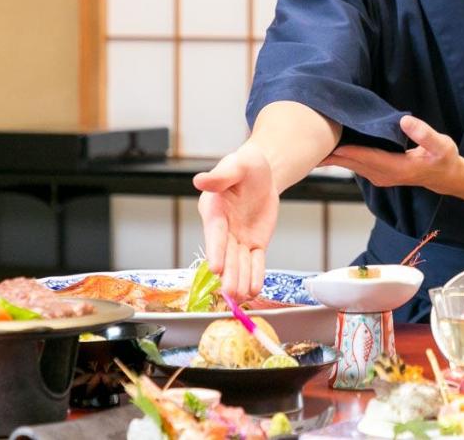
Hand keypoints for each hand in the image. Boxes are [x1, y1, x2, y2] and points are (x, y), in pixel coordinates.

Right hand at [193, 144, 278, 300]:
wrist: (263, 173)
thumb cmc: (246, 166)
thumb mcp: (237, 164)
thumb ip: (221, 175)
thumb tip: (200, 180)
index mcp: (215, 210)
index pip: (215, 233)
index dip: (216, 250)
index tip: (216, 267)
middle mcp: (224, 228)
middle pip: (227, 253)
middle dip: (229, 273)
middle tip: (230, 291)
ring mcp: (239, 238)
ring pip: (240, 262)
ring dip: (240, 279)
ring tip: (241, 297)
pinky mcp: (254, 242)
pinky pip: (255, 260)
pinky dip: (255, 274)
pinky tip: (254, 289)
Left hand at [321, 115, 463, 194]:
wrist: (445, 176)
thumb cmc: (443, 159)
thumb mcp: (441, 145)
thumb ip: (424, 134)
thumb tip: (406, 121)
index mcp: (394, 167)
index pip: (362, 156)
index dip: (342, 149)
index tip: (322, 139)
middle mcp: (382, 174)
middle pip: (349, 162)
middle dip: (328, 152)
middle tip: (302, 138)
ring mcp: (378, 175)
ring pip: (349, 164)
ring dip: (331, 155)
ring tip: (308, 142)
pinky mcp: (377, 172)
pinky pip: (354, 163)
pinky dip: (341, 156)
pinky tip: (329, 147)